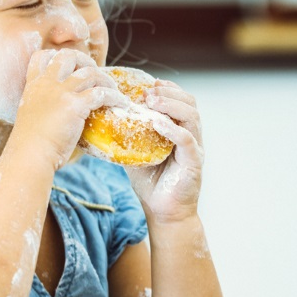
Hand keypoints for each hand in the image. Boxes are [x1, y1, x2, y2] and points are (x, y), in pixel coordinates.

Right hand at [13, 49, 126, 167]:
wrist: (30, 154)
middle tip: (95, 74)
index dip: (57, 55)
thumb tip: (59, 111)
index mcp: (34, 86)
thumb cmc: (30, 144)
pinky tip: (121, 104)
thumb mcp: (30, 116)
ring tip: (113, 90)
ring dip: (106, 80)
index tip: (70, 66)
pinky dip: (115, 97)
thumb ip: (44, 106)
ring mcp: (61, 92)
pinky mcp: (75, 105)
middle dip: (86, 60)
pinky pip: (101, 93)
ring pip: (90, 73)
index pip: (41, 56)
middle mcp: (47, 84)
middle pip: (69, 56)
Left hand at [125, 79, 203, 223]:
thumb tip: (102, 121)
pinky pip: (186, 140)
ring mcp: (195, 148)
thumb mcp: (136, 153)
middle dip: (169, 92)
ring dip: (171, 105)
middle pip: (190, 103)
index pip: (181, 100)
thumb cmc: (151, 182)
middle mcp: (191, 136)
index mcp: (180, 130)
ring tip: (152, 101)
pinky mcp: (194, 162)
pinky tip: (157, 123)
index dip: (168, 88)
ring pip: (192, 116)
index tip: (148, 84)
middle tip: (147, 91)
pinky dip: (172, 129)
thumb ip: (127, 136)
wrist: (162, 211)